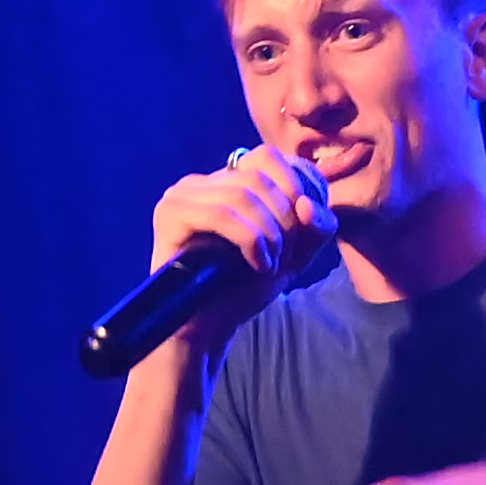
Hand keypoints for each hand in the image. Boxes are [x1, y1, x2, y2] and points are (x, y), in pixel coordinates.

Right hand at [143, 150, 335, 357]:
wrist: (210, 327)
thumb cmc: (245, 289)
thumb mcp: (295, 254)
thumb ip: (315, 227)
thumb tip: (307, 205)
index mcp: (228, 182)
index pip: (266, 156)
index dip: (293, 187)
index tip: (301, 229)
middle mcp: (202, 182)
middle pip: (259, 175)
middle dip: (284, 219)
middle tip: (282, 257)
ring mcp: (182, 195)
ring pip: (242, 193)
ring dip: (268, 233)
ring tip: (269, 265)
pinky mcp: (170, 214)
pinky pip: (220, 212)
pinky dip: (249, 239)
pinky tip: (256, 264)